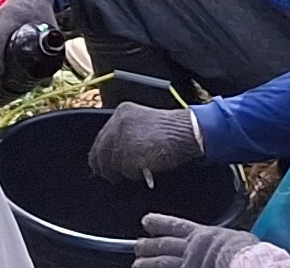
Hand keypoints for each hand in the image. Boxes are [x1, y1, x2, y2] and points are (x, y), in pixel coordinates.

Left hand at [87, 103, 204, 182]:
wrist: (189, 132)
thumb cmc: (171, 130)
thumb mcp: (143, 123)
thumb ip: (126, 133)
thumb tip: (111, 152)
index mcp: (122, 113)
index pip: (100, 138)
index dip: (99, 155)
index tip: (99, 166)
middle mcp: (120, 123)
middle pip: (101, 152)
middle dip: (105, 167)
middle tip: (113, 177)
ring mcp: (125, 138)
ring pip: (111, 164)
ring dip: (121, 172)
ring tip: (133, 172)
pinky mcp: (133, 153)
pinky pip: (125, 171)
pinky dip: (133, 174)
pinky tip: (143, 171)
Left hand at [135, 214, 259, 265]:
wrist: (241, 261)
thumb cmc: (244, 251)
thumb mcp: (237, 238)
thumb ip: (225, 240)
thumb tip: (230, 241)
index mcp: (203, 235)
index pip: (176, 226)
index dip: (160, 223)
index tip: (147, 220)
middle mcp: (191, 249)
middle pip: (164, 245)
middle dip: (149, 245)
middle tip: (138, 245)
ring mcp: (186, 264)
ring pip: (162, 262)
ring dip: (147, 263)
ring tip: (136, 264)